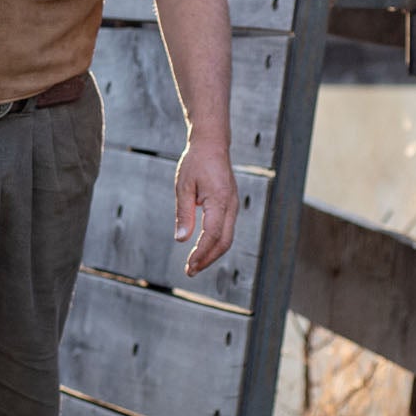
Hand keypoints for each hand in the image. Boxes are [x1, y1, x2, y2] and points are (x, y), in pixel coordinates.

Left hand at [174, 136, 237, 277]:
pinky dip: (216, 243)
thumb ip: (184, 214)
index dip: (201, 253)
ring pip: (227, 238)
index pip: (212, 235)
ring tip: (194, 264)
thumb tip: (181, 239)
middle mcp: (231, 205)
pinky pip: (227, 229)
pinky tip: (203, 249)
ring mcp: (234, 205)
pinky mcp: (231, 205)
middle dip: (207, 259)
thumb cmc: (196, 162)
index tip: (189, 266)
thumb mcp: (183, 187)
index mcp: (220, 201)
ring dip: (212, 254)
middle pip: (224, 242)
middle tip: (190, 271)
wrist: (212, 144)